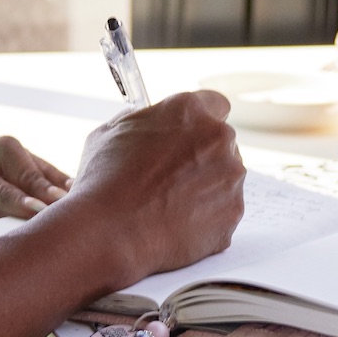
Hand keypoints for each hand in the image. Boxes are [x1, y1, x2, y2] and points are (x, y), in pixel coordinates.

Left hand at [0, 135, 72, 296]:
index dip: (9, 191)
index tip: (38, 211)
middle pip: (0, 150)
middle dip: (34, 175)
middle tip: (62, 204)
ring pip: (15, 156)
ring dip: (46, 177)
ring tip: (79, 200)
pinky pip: (17, 173)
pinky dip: (43, 184)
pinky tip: (68, 201)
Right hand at [63, 91, 245, 283]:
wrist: (110, 232)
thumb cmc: (103, 182)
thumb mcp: (109, 133)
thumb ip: (139, 121)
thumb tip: (148, 125)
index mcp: (188, 110)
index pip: (215, 104)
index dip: (200, 122)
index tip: (191, 135)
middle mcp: (217, 138)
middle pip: (221, 143)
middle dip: (203, 157)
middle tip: (172, 177)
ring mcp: (230, 176)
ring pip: (226, 178)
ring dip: (206, 187)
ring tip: (169, 206)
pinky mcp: (233, 212)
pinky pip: (224, 211)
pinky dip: (206, 218)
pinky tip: (176, 224)